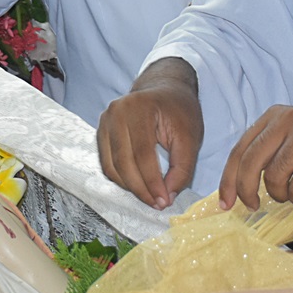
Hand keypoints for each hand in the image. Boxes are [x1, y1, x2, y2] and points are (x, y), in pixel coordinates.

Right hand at [97, 59, 203, 209]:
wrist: (165, 89)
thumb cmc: (179, 110)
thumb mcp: (191, 136)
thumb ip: (183, 168)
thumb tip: (167, 196)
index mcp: (139, 107)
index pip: (142, 154)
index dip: (152, 182)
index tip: (165, 201)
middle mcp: (116, 112)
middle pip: (123, 162)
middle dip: (141, 189)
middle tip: (158, 204)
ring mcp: (105, 120)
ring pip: (111, 166)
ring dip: (130, 187)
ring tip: (151, 197)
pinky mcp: (101, 131)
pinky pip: (107, 163)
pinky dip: (122, 178)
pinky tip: (139, 185)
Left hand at [218, 105, 292, 209]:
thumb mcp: (291, 147)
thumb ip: (266, 158)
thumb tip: (235, 189)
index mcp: (275, 116)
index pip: (241, 148)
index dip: (229, 178)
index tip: (225, 202)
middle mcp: (288, 119)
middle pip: (250, 160)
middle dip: (245, 190)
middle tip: (251, 206)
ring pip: (274, 175)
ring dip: (280, 194)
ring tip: (291, 193)